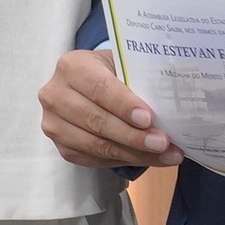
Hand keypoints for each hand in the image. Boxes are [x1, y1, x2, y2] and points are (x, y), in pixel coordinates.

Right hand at [40, 48, 182, 169]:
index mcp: (72, 67)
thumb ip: (137, 80)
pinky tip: (147, 158)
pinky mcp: (62, 147)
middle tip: (163, 143)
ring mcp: (54, 124)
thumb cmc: (109, 72)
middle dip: (134, 136)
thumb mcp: (120, 65)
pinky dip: (124, 160)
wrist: (85, 85)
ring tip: (165, 155)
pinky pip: (95, 159)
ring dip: (134, 153)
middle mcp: (55, 95)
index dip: (124, 106)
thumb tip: (169, 106)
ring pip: (97, 145)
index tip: (148, 119)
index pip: (99, 89)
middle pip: (98, 121)